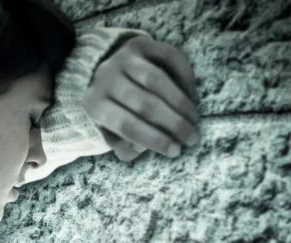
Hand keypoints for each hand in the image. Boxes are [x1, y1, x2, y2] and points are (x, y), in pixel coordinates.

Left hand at [82, 35, 200, 161]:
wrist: (102, 70)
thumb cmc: (113, 109)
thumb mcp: (111, 132)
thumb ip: (126, 146)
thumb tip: (144, 147)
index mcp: (96, 105)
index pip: (127, 125)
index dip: (154, 139)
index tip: (176, 151)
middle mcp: (106, 78)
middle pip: (145, 104)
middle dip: (173, 123)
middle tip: (192, 138)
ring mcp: (124, 58)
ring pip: (157, 80)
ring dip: (181, 103)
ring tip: (194, 119)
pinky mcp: (141, 43)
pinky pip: (169, 57)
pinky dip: (184, 76)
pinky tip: (192, 95)